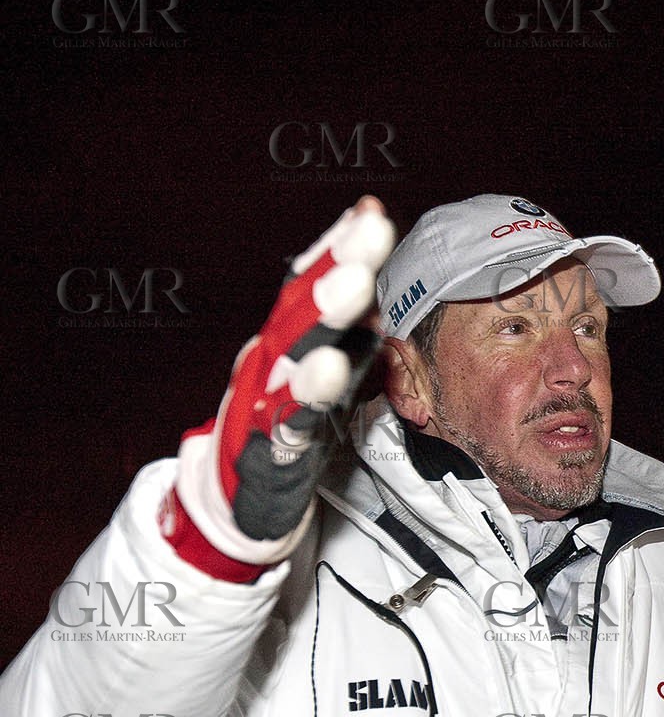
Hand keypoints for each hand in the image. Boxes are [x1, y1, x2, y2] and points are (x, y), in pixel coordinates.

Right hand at [160, 197, 395, 579]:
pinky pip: (287, 419)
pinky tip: (330, 368)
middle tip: (374, 231)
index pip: (308, 287)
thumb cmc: (284, 427)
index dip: (337, 248)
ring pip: (291, 354)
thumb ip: (342, 326)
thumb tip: (369, 278)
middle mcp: (268, 363)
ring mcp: (263, 404)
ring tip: (357, 285)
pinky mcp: (267, 452)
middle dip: (338, 264)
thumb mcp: (318, 371)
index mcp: (285, 344)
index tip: (371, 213)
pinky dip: (305, 393)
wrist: (237, 503)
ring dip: (323, 315)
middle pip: (301, 308)